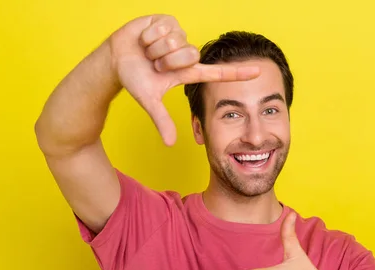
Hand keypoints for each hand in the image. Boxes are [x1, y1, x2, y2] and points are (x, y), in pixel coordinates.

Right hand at [108, 14, 260, 145]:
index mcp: (188, 72)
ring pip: (175, 41)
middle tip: (154, 64)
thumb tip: (170, 144)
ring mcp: (179, 36)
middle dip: (166, 60)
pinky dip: (149, 35)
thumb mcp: (148, 100)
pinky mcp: (168, 21)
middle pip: (189, 54)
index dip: (238, 73)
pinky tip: (145, 38)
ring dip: (156, 48)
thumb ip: (162, 120)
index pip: (217, 72)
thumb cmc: (134, 78)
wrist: (115, 58)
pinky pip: (164, 28)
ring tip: (148, 51)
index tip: (259, 72)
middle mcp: (187, 53)